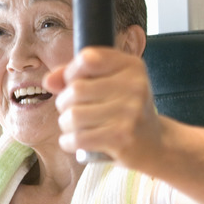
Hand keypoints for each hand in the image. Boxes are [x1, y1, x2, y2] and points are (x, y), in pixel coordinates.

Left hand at [43, 47, 161, 167]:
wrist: (155, 145)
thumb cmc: (125, 111)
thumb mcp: (108, 85)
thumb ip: (76, 76)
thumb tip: (48, 81)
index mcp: (132, 66)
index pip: (87, 58)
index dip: (71, 72)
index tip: (75, 84)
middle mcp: (135, 86)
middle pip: (75, 89)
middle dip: (64, 103)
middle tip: (74, 112)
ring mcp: (130, 113)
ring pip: (73, 116)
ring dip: (66, 124)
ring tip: (76, 127)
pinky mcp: (122, 139)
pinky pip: (77, 139)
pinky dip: (68, 142)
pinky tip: (76, 141)